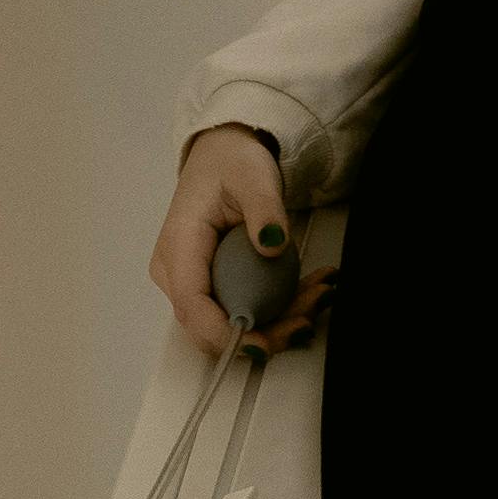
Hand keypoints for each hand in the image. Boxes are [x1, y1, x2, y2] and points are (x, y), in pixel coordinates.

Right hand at [150, 125, 307, 351]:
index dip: (224, 334)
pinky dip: (279, 309)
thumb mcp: (252, 175)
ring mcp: (194, 282)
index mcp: (179, 247)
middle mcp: (178, 273)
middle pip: (212, 325)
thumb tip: (271, 245)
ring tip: (319, 294)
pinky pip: (243, 309)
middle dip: (263, 334)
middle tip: (307, 318)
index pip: (192, 306)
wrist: (223, 155)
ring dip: (278, 323)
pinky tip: (310, 289)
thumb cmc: (230, 162)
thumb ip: (264, 209)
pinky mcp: (213, 285)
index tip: (262, 343)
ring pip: (231, 324)